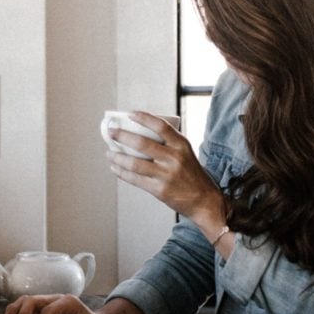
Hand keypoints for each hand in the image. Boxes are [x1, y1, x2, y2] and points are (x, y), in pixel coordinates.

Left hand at [106, 111, 224, 225]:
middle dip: (122, 136)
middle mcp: (174, 158)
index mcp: (181, 145)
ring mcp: (166, 174)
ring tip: (109, 153)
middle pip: (142, 143)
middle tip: (111, 131)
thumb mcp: (186, 153)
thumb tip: (140, 133)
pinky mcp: (159, 190)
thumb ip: (168, 144)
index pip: (161, 126)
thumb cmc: (192, 174)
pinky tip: (115, 167)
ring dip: (117, 157)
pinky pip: (135, 179)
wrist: (204, 200)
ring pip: (134, 163)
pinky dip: (122, 172)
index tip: (130, 114)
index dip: (143, 118)